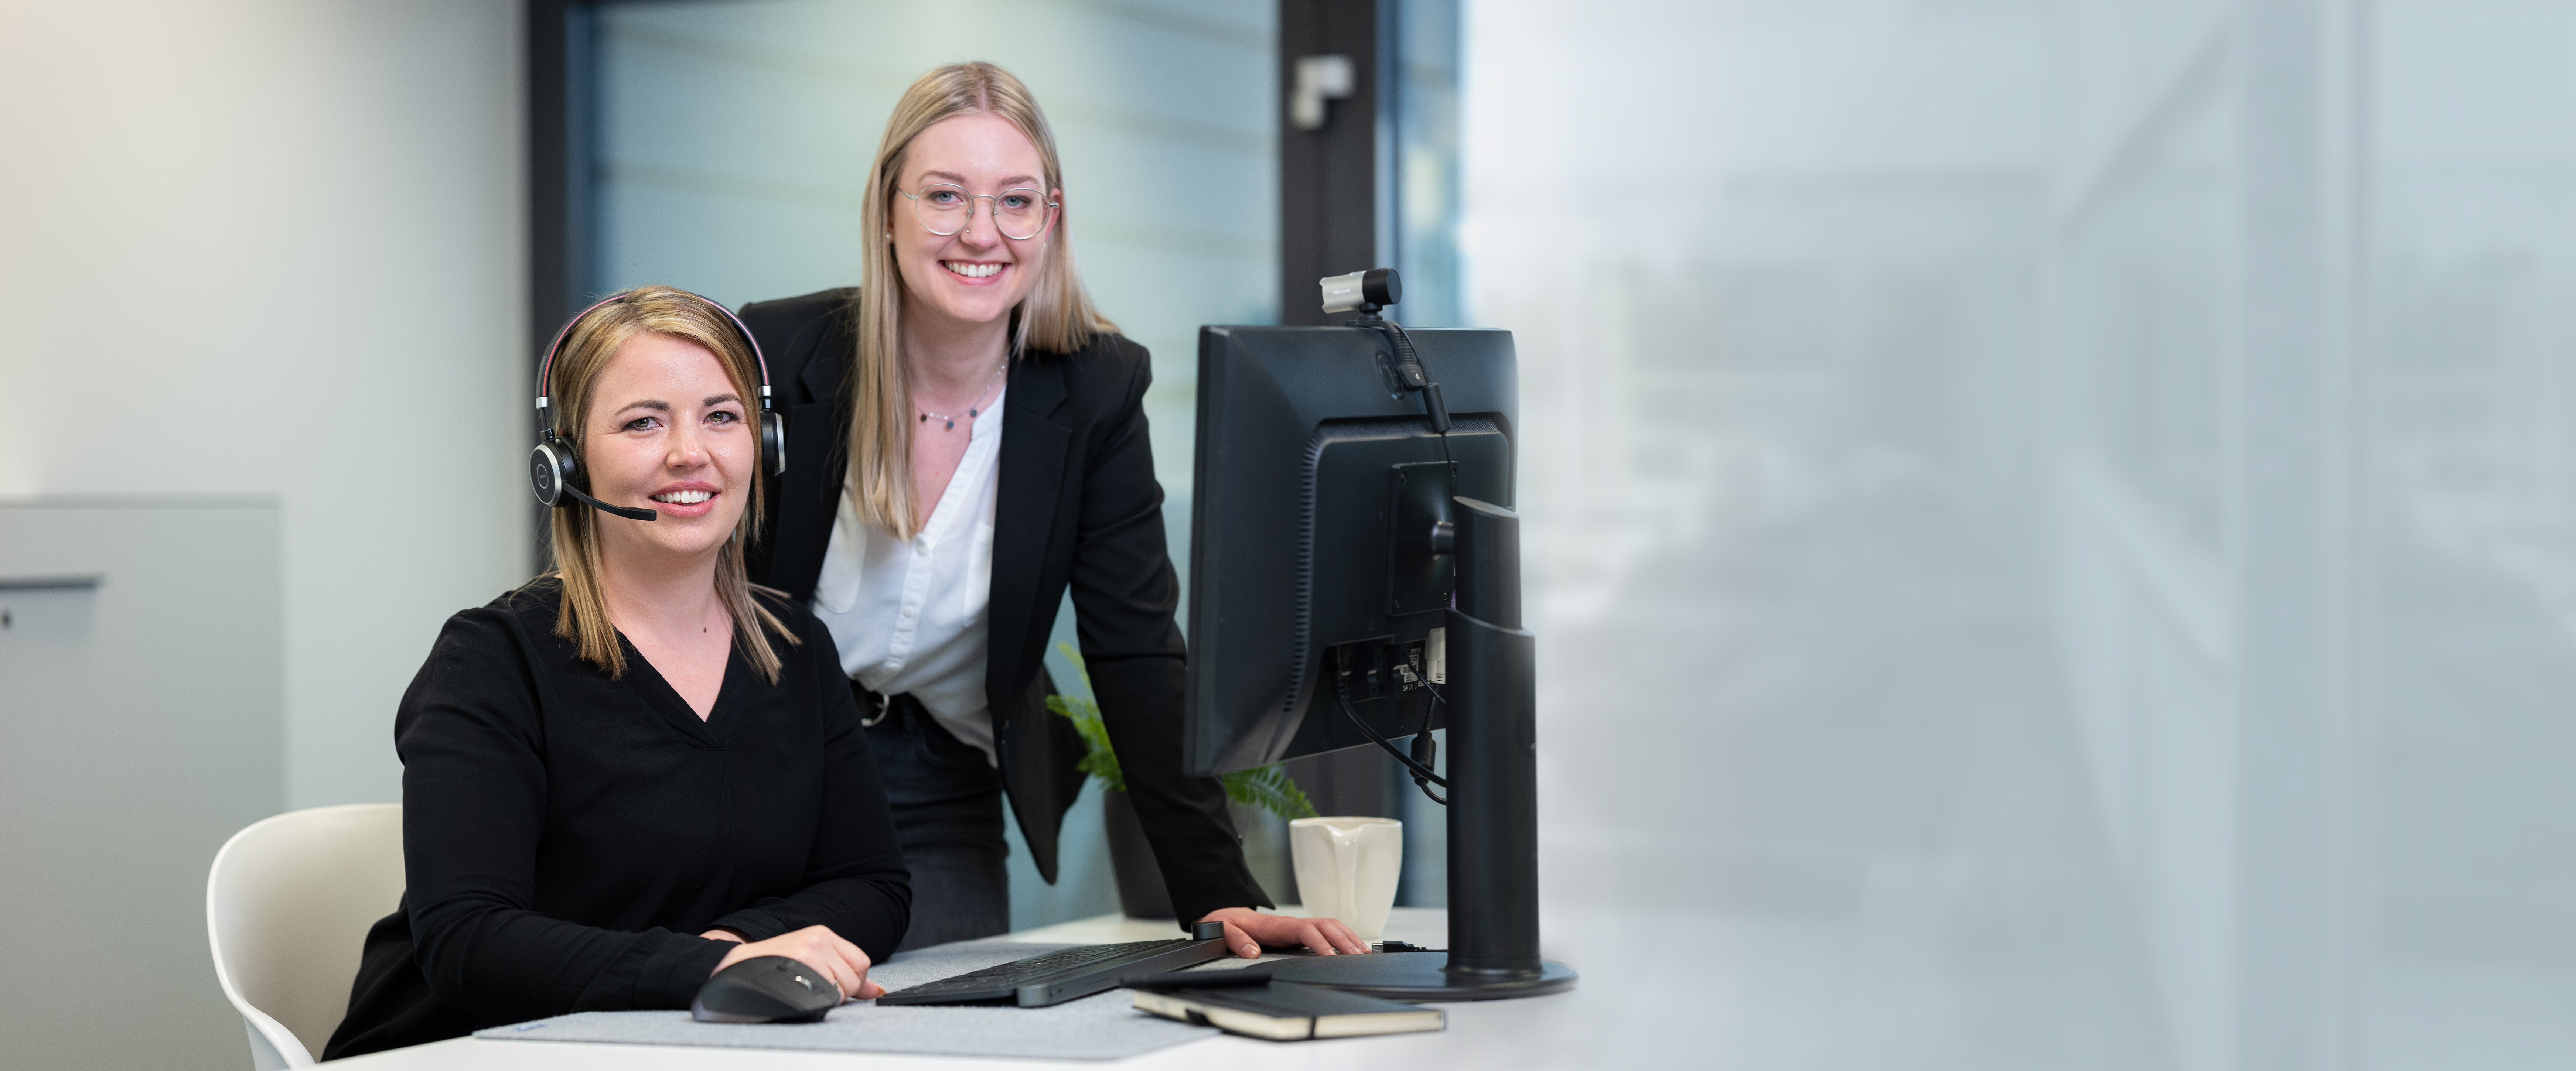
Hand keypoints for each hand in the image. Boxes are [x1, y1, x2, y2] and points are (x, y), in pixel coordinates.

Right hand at [708, 924, 884, 999]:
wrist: (734, 967)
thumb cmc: (771, 965)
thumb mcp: (809, 956)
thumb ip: (843, 969)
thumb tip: (875, 989)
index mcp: (821, 934)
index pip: (860, 961)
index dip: (850, 979)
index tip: (833, 983)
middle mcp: (818, 941)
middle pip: (854, 978)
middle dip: (839, 991)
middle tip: (811, 988)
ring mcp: (810, 956)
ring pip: (842, 990)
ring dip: (827, 998)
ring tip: (801, 990)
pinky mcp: (801, 971)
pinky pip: (829, 997)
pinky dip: (819, 1002)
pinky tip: (799, 994)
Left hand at [1197, 907, 1369, 958]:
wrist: (1226, 916)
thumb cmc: (1227, 923)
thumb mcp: (1224, 930)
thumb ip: (1237, 940)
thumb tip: (1253, 952)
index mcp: (1276, 925)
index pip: (1305, 930)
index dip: (1319, 943)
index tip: (1330, 957)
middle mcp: (1291, 923)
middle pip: (1325, 926)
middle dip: (1344, 940)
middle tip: (1358, 957)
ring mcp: (1298, 926)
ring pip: (1330, 926)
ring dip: (1348, 937)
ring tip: (1364, 953)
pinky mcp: (1300, 931)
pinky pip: (1327, 930)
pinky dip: (1343, 937)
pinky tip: (1352, 948)